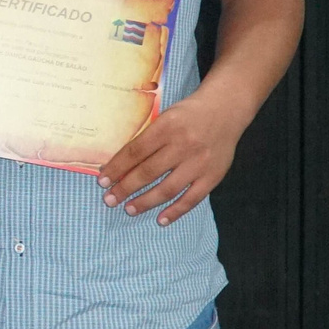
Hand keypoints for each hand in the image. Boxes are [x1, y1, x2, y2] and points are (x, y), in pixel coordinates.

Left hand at [95, 93, 250, 226]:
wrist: (226, 108)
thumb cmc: (188, 113)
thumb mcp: (165, 116)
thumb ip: (147, 138)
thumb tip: (120, 165)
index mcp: (167, 127)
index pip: (135, 152)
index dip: (116, 168)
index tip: (102, 181)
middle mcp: (183, 145)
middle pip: (148, 172)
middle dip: (125, 188)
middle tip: (110, 199)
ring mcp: (199, 162)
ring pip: (167, 188)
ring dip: (145, 202)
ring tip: (129, 209)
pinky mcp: (213, 176)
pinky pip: (192, 198)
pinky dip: (176, 211)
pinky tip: (161, 219)